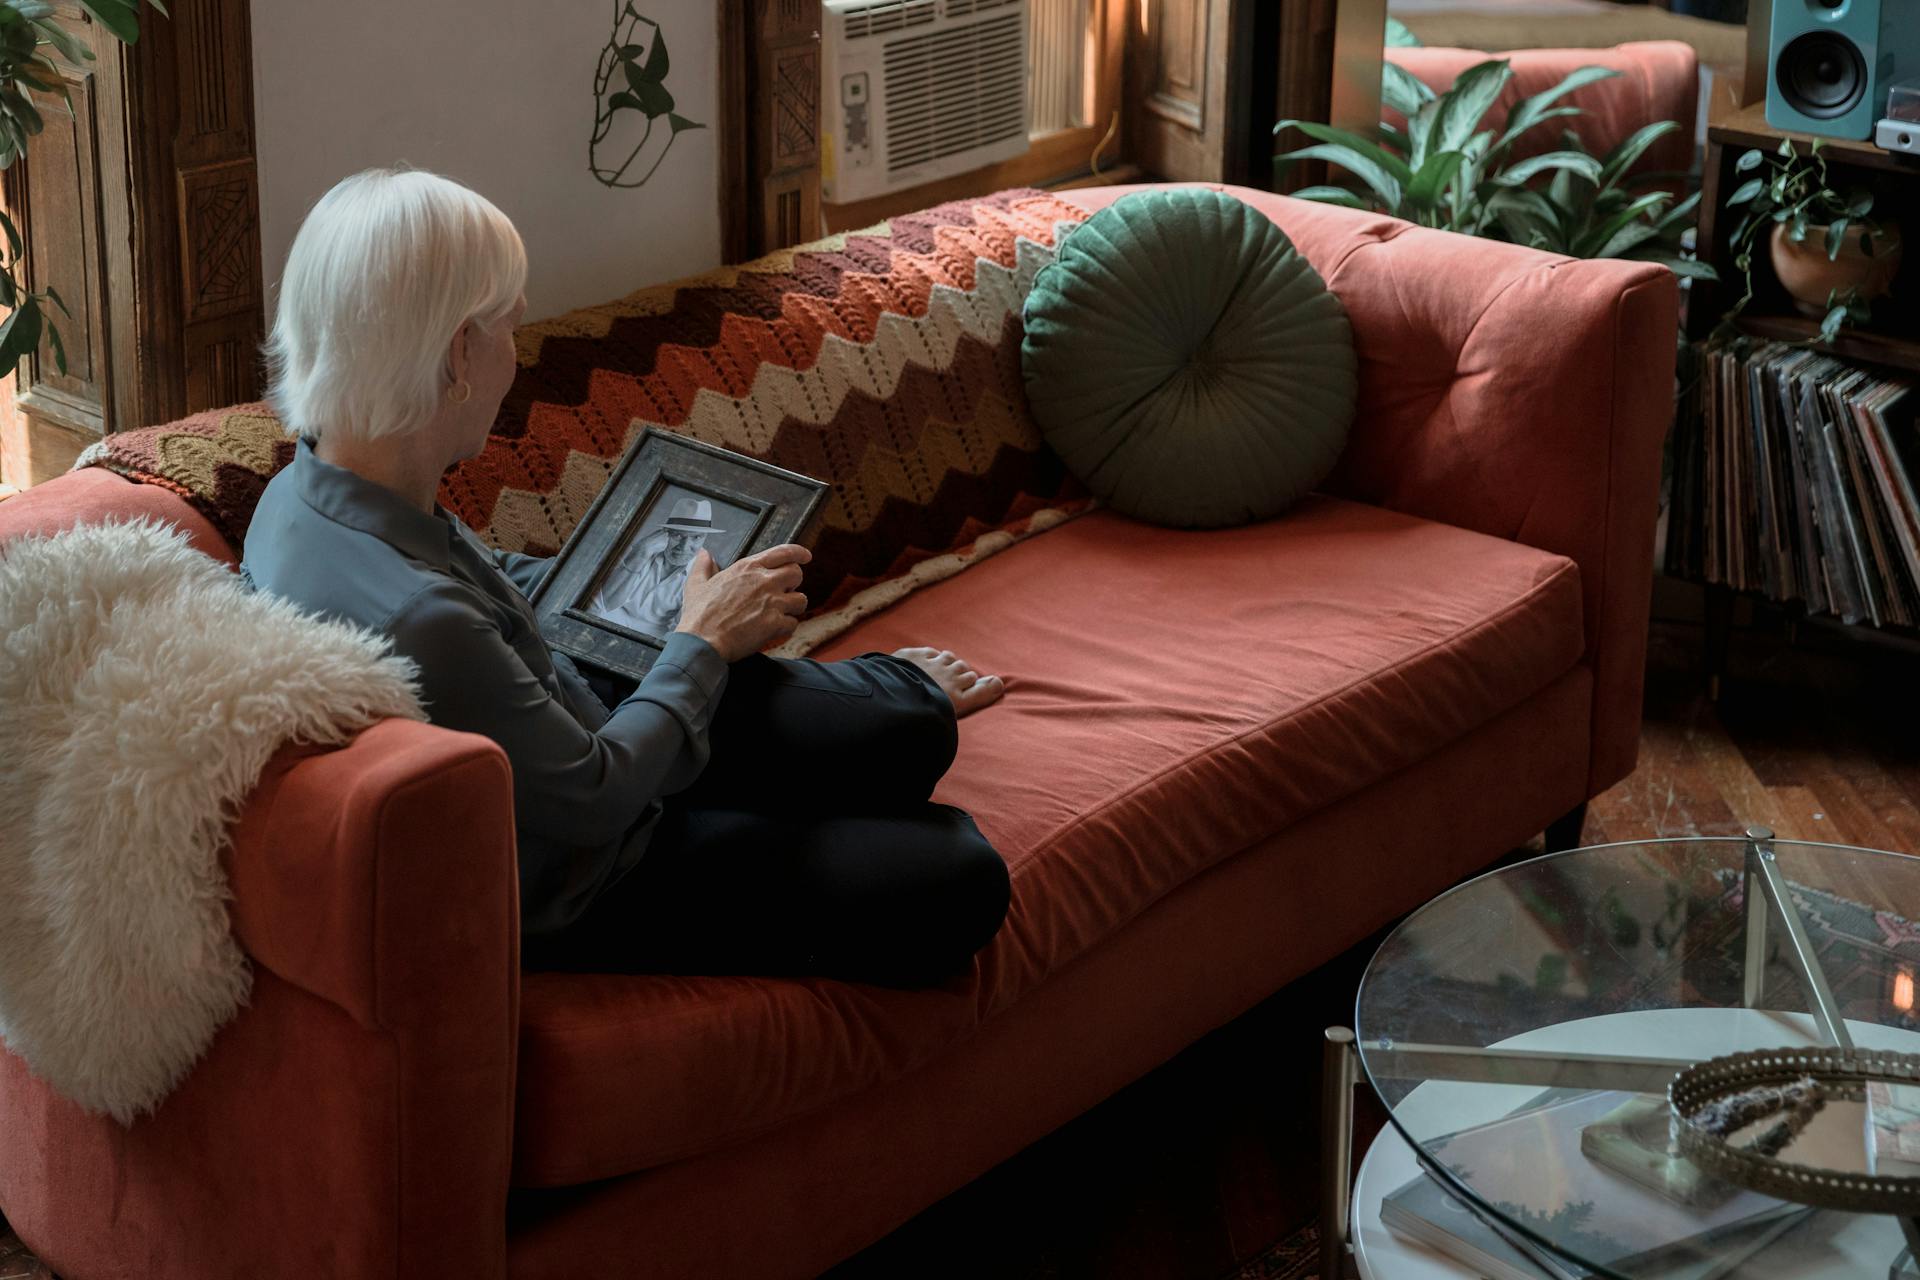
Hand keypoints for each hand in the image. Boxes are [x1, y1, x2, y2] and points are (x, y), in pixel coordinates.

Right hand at [675, 543, 811, 661]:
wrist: (702, 641)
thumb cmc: (699, 614)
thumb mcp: (696, 584)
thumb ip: (703, 567)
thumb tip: (704, 554)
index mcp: (748, 567)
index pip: (783, 552)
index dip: (799, 553)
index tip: (806, 556)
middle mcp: (764, 581)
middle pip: (797, 574)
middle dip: (794, 583)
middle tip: (784, 592)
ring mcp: (772, 602)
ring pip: (801, 600)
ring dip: (793, 607)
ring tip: (780, 613)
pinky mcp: (775, 623)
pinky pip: (793, 623)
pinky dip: (786, 628)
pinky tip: (774, 630)